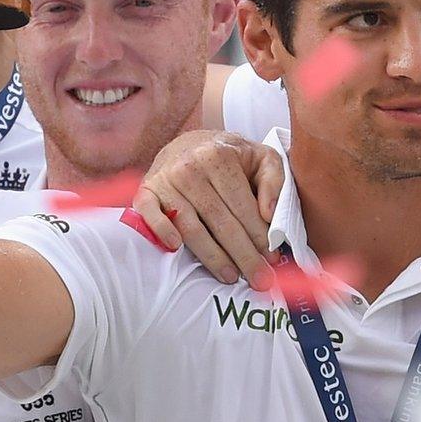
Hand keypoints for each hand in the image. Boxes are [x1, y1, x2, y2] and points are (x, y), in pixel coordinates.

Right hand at [131, 131, 282, 287]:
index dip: (259, 236)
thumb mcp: (262, 158)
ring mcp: (165, 180)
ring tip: (231, 276)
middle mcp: (190, 168)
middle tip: (259, 280)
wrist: (189, 141)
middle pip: (220, 222)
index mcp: (220, 158)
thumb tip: (269, 216)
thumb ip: (274, 182)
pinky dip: (161, 230)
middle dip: (243, 255)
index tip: (273, 259)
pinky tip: (175, 248)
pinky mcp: (146, 190)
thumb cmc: (231, 156)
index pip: (243, 207)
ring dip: (212, 256)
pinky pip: (149, 214)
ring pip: (191, 227)